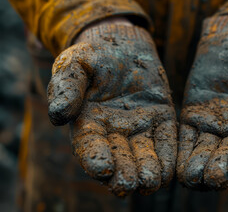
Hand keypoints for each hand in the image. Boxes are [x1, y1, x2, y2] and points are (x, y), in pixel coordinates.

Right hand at [47, 21, 176, 195]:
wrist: (122, 43)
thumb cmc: (93, 55)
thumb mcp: (75, 65)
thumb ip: (67, 88)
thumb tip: (58, 114)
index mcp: (88, 123)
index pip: (90, 147)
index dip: (95, 159)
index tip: (102, 169)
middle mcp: (114, 132)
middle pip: (119, 159)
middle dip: (123, 174)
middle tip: (128, 184)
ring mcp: (139, 128)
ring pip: (144, 156)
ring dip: (147, 171)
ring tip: (151, 181)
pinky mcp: (161, 120)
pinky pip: (165, 141)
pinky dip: (168, 157)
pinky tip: (169, 170)